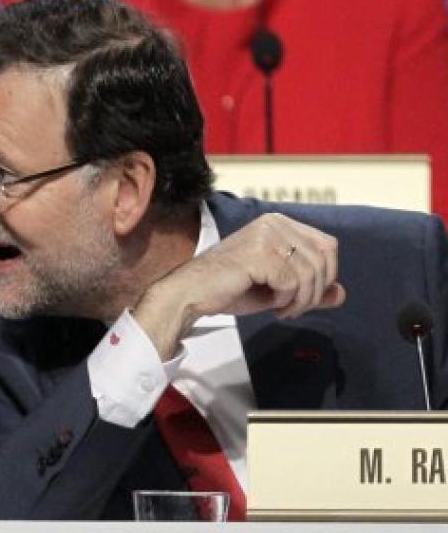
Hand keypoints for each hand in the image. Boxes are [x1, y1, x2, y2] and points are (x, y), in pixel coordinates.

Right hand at [133, 212, 343, 358]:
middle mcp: (274, 223)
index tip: (305, 296)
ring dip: (301, 300)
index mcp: (279, 223)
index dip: (326, 275)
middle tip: (294, 309)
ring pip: (310, 272)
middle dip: (315, 292)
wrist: (191, 293)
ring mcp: (265, 235)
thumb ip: (310, 289)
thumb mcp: (279, 289)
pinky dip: (286, 300)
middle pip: (323, 259)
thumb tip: (341, 293)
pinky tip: (272, 305)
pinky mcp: (258, 253)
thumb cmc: (230, 288)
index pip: (327, 245)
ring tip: (283, 310)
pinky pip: (292, 282)